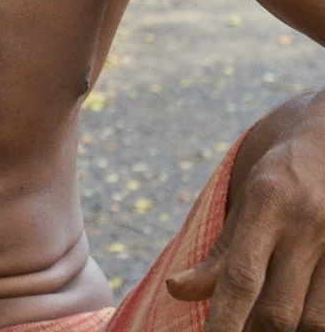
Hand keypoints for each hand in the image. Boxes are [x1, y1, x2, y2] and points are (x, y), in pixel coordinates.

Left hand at [167, 99, 324, 331]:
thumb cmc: (282, 173)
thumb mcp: (245, 200)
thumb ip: (220, 251)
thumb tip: (178, 290)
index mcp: (267, 202)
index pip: (241, 277)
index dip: (224, 320)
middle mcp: (306, 222)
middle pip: (277, 309)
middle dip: (253, 330)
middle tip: (235, 328)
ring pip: (312, 319)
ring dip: (286, 329)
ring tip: (265, 320)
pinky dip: (314, 319)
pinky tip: (298, 312)